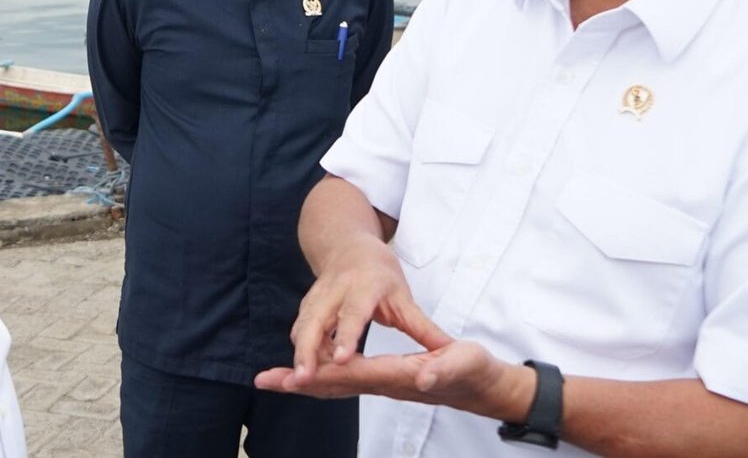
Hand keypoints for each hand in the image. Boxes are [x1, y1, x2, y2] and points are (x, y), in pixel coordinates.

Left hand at [255, 338, 518, 416]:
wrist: (484, 383)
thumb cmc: (475, 370)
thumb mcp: (464, 362)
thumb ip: (443, 369)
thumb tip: (422, 379)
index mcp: (398, 376)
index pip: (353, 375)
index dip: (323, 374)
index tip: (295, 376)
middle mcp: (384, 385)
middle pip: (333, 385)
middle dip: (298, 382)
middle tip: (264, 380)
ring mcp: (383, 386)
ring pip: (335, 386)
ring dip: (302, 383)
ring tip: (270, 380)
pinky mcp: (384, 381)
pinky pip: (345, 382)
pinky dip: (320, 379)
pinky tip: (304, 376)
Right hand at [283, 235, 450, 385]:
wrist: (348, 247)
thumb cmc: (380, 274)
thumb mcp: (403, 296)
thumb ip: (422, 327)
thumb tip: (450, 350)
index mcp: (363, 287)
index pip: (353, 313)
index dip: (346, 336)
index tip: (341, 359)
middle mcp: (335, 291)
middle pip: (315, 322)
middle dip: (307, 350)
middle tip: (304, 379)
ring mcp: (316, 298)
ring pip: (302, 327)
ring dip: (299, 354)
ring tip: (298, 381)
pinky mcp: (306, 307)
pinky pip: (299, 330)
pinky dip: (299, 351)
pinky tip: (302, 372)